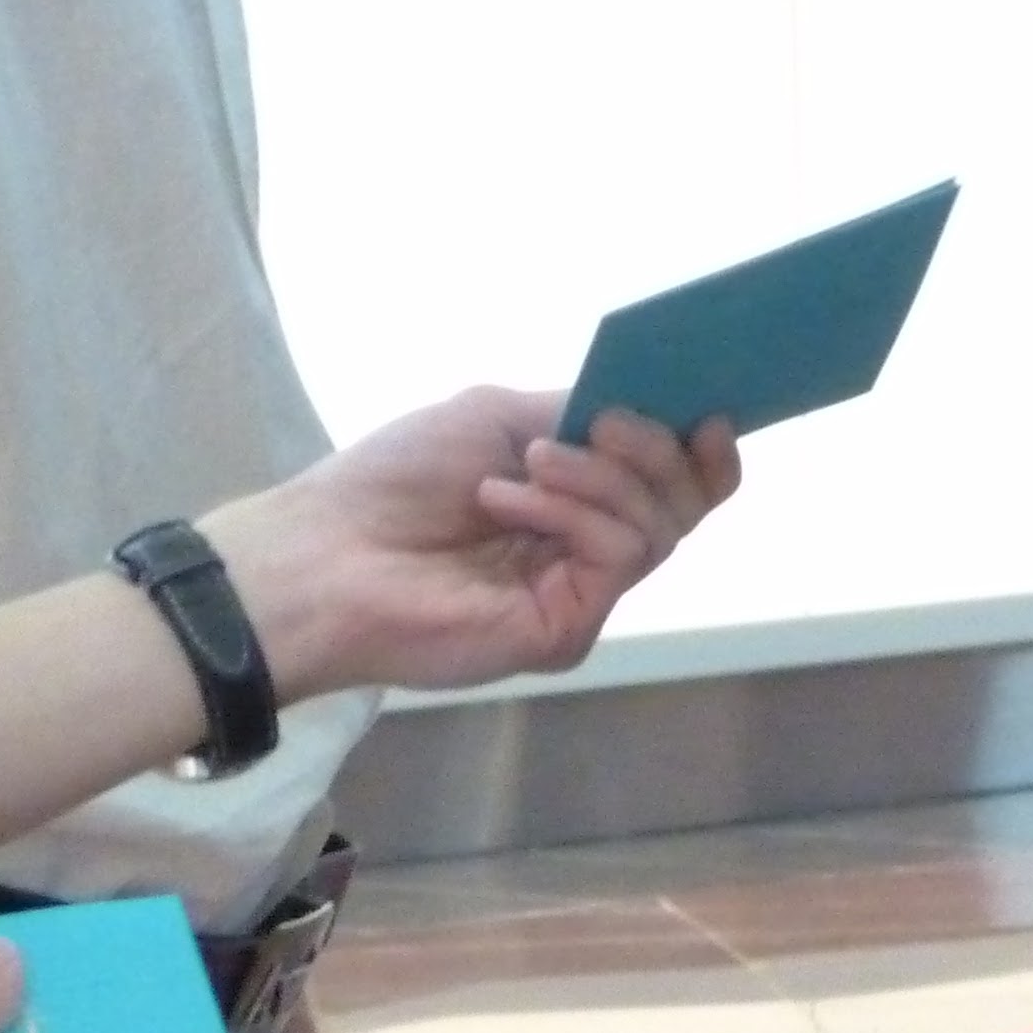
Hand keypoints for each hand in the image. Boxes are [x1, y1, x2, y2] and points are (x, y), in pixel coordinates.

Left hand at [201, 388, 741, 698]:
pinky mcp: (566, 630)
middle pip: (687, 502)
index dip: (705, 448)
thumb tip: (666, 403)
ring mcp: (582, 592)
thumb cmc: (396, 480)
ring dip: (601, 478)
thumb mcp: (503, 416)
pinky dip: (573, 516)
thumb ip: (586, 411)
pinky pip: (616, 560)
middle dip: (656, 450)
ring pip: (659, 528)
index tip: (707, 412)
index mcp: (581, 498)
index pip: (679, 482)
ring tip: (526, 464)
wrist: (325, 551)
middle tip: (603, 425)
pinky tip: (508, 499)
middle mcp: (590, 547)